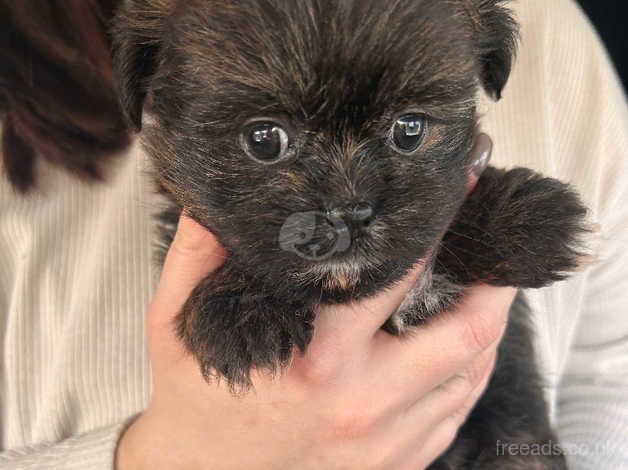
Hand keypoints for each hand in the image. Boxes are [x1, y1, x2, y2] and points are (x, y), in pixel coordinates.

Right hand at [115, 211, 513, 469]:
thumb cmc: (193, 402)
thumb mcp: (176, 324)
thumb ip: (197, 258)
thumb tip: (214, 202)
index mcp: (314, 357)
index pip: (393, 277)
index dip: (433, 230)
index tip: (454, 196)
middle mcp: (360, 400)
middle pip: (462, 334)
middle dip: (494, 281)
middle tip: (501, 245)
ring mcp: (384, 441)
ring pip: (468, 376)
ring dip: (489, 326)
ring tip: (492, 287)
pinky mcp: (391, 465)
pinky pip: (454, 415)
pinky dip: (470, 375)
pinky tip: (467, 350)